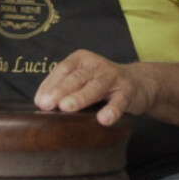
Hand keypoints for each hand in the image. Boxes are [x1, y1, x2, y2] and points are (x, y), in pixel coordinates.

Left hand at [34, 49, 155, 126]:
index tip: (39, 102)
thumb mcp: (81, 80)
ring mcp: (113, 78)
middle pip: (76, 78)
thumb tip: (40, 102)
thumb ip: (62, 87)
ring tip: (67, 107)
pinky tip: (103, 119)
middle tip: (46, 104)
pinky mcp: (128, 92)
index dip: (49, 85)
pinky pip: (119, 102)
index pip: (62, 70)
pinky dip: (111, 110)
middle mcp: (96, 65)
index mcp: (80, 60)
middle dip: (60, 91)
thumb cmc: (101, 83)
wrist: (139, 82)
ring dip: (80, 97)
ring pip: (95, 87)